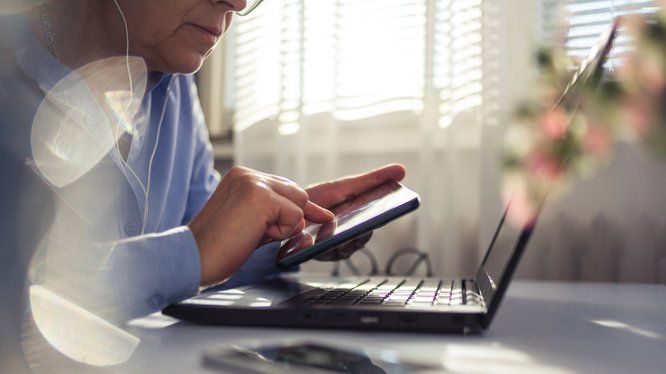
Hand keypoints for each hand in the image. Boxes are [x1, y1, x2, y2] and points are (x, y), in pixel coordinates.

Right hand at [188, 166, 333, 285]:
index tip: (322, 216)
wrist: (193, 258)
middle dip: (291, 217)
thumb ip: (274, 213)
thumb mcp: (251, 222)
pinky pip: (294, 216)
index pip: (285, 186)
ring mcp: (254, 183)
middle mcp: (248, 174)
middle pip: (297, 193)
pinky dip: (281, 232)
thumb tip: (305, 217)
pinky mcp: (261, 197)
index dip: (300, 206)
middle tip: (262, 233)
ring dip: (284, 225)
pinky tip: (255, 235)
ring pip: (299, 202)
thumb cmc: (218, 246)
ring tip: (253, 233)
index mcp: (242, 176)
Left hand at [305, 164, 405, 260]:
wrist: (289, 208)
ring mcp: (337, 247)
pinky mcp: (321, 254)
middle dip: (360, 232)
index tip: (381, 214)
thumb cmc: (319, 198)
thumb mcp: (345, 186)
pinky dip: (324, 245)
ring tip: (337, 231)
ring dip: (342, 240)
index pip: (376, 222)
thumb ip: (373, 180)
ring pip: (347, 248)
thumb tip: (402, 170)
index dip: (380, 219)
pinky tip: (320, 237)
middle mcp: (351, 237)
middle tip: (358, 225)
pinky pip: (326, 253)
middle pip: (362, 238)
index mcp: (360, 220)